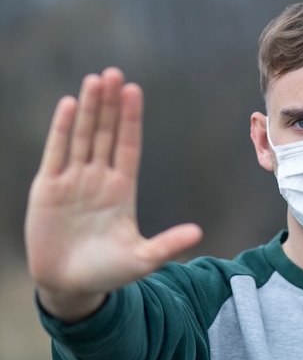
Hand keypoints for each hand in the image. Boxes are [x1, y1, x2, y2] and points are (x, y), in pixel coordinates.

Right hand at [25, 68, 201, 321]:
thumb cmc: (108, 272)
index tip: (134, 90)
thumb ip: (167, 245)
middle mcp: (98, 179)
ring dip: (89, 108)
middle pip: (106, 133)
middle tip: (114, 72)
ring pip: (82, 136)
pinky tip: (69, 105)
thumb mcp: (142, 260)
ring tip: (95, 79)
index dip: (131, 118)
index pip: (128, 145)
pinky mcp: (47, 189)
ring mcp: (73, 181)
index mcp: (122, 189)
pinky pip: (56, 153)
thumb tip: (199, 233)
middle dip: (111, 104)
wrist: (70, 286)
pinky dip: (62, 129)